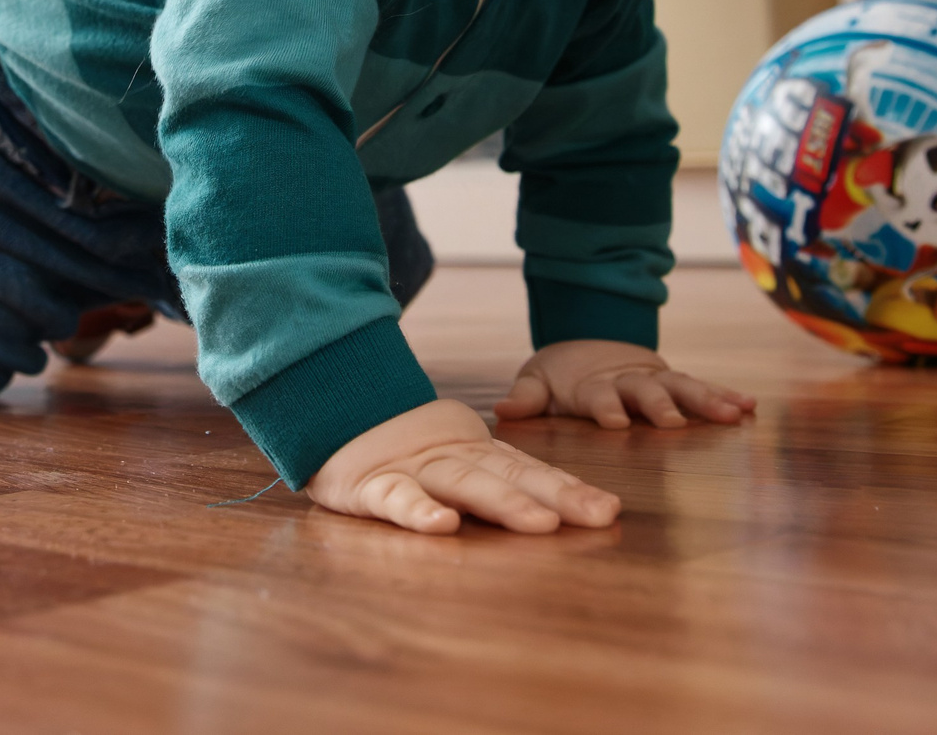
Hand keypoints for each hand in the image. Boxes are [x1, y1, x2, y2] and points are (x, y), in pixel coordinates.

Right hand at [305, 398, 619, 535]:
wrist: (328, 410)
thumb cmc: (398, 448)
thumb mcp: (450, 455)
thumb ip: (493, 474)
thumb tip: (556, 505)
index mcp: (473, 454)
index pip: (528, 470)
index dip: (568, 487)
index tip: (609, 509)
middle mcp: (452, 458)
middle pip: (511, 476)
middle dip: (558, 496)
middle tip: (599, 516)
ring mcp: (414, 469)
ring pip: (464, 483)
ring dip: (504, 502)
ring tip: (542, 525)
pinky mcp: (371, 485)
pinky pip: (397, 500)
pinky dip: (419, 511)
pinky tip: (443, 526)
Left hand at [493, 340, 756, 429]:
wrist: (588, 342)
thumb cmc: (562, 373)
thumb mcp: (538, 380)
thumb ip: (526, 396)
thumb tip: (502, 409)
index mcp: (594, 386)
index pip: (600, 396)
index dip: (606, 407)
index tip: (615, 421)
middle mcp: (628, 381)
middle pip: (646, 392)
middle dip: (659, 405)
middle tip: (673, 421)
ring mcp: (654, 380)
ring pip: (682, 388)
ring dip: (706, 400)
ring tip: (733, 413)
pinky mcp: (673, 382)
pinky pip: (702, 388)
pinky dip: (726, 395)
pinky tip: (750, 406)